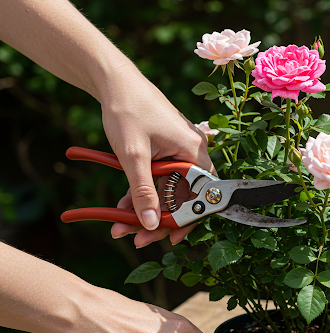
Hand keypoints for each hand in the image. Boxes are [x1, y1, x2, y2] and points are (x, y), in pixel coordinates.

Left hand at [101, 64, 213, 246]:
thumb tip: (151, 225)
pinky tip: (122, 206)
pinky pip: (159, 179)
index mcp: (194, 151)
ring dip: (147, 208)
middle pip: (183, 197)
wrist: (112, 81)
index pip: (200, 196)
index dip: (187, 220)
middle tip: (139, 238)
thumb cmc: (126, 110)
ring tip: (122, 226)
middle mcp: (191, 152)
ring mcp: (178, 151)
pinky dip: (142, 192)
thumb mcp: (133, 156)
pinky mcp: (165, 151)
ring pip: (168, 191)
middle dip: (159, 218)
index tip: (170, 237)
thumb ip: (143, 192)